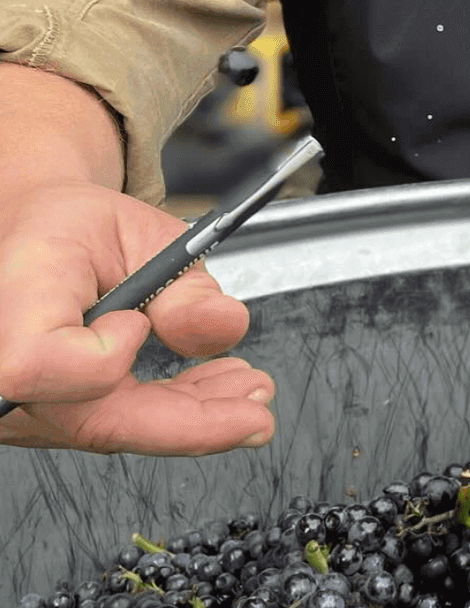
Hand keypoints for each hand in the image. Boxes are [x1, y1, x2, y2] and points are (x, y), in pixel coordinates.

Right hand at [0, 179, 275, 453]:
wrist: (40, 237)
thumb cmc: (77, 229)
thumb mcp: (140, 232)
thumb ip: (183, 283)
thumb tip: (221, 326)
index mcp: (19, 297)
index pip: (39, 361)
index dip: (100, 355)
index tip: (136, 323)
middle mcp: (7, 358)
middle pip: (91, 417)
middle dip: (188, 421)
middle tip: (257, 411)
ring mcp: (26, 397)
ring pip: (112, 428)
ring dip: (192, 417)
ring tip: (251, 390)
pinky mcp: (52, 412)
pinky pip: (114, 422)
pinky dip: (173, 410)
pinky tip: (217, 390)